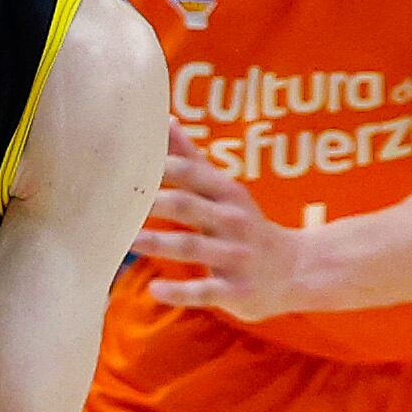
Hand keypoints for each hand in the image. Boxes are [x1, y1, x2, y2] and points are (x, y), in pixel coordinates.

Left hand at [135, 125, 310, 320]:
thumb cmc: (243, 224)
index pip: (189, 173)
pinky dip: (181, 291)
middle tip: (115, 202)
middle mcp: (232, 221)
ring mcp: (236, 256)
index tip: (121, 165)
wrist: (296, 271)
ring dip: (160, 243)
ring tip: (127, 241)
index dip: (157, 167)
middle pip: (189, 205)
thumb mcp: (223, 190)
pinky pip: (206, 290)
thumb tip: (164, 120)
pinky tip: (154, 289)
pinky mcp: (237, 290)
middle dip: (155, 202)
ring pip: (193, 246)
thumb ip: (191, 159)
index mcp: (226, 193)